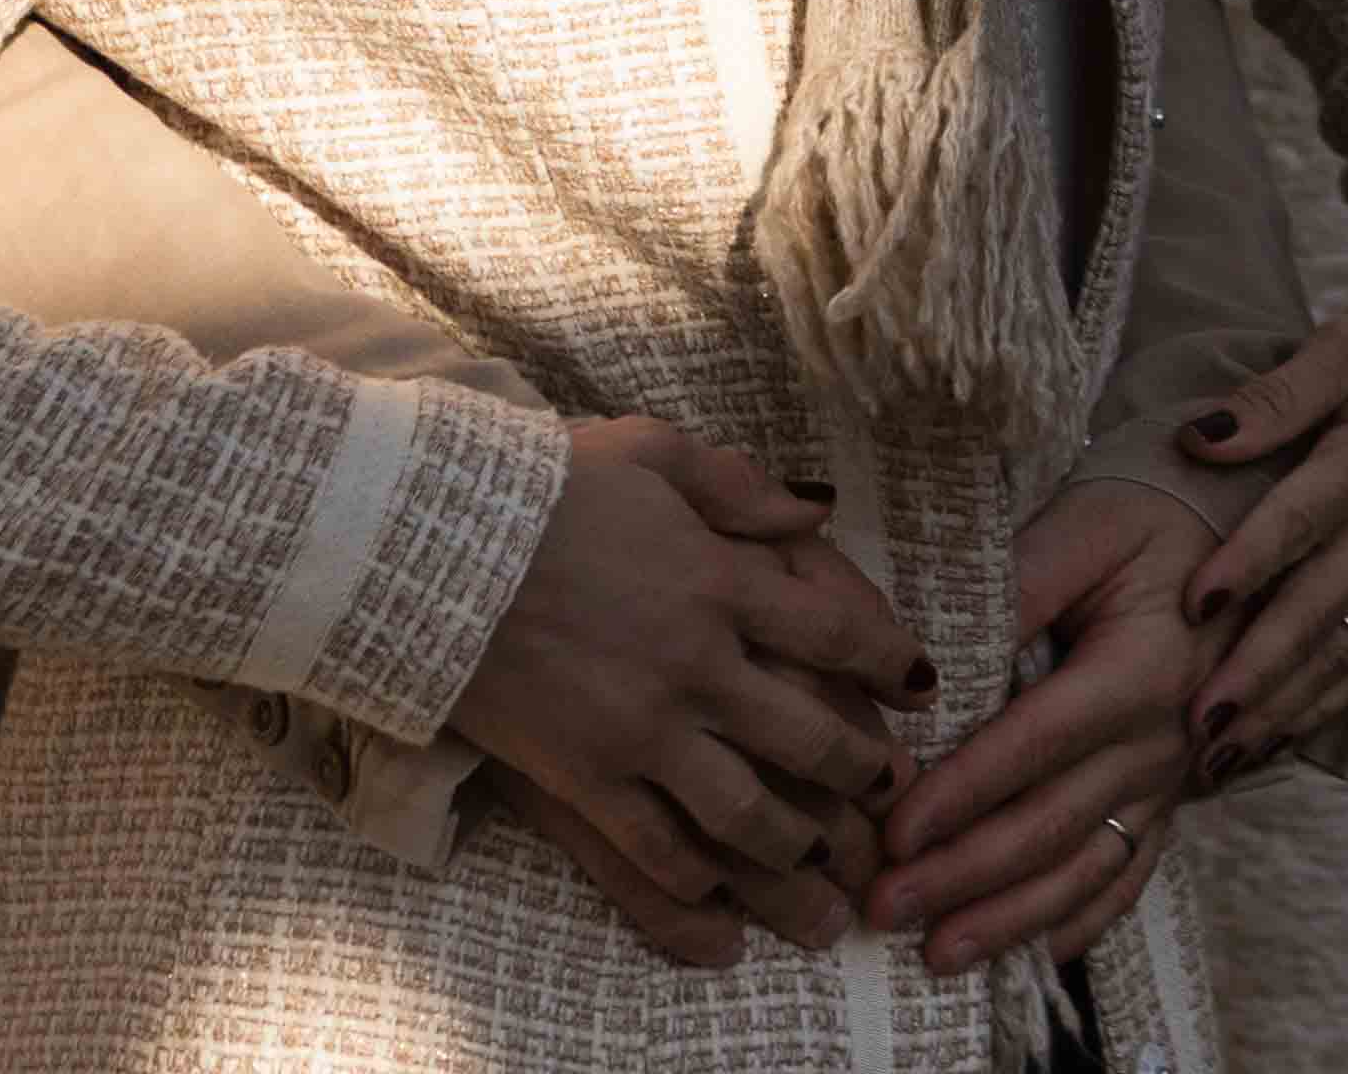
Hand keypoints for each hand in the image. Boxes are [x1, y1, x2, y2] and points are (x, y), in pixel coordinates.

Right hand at [445, 420, 924, 960]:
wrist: (426, 542)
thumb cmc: (539, 484)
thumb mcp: (650, 452)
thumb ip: (738, 486)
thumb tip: (814, 513)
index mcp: (720, 580)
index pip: (837, 632)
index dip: (891, 662)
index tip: (921, 684)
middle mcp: (698, 664)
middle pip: (810, 737)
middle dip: (862, 771)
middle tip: (889, 790)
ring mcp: (642, 730)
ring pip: (748, 812)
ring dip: (798, 847)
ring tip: (824, 866)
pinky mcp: (584, 780)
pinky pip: (658, 849)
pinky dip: (700, 880)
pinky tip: (724, 895)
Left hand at [866, 479, 1207, 969]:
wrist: (1247, 526)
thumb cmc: (1154, 514)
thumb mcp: (1088, 526)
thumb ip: (1020, 585)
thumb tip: (939, 657)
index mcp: (1143, 666)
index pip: (1037, 743)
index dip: (964, 792)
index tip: (894, 831)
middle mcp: (1168, 734)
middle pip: (1053, 823)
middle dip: (964, 874)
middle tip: (884, 906)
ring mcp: (1176, 773)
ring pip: (1088, 865)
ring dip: (1011, 916)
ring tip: (939, 953)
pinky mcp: (1177, 792)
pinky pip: (1133, 871)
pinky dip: (1084, 919)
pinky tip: (1037, 953)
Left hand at [1172, 305, 1347, 774]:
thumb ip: (1277, 397)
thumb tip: (1199, 437)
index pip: (1297, 523)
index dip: (1247, 565)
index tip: (1195, 606)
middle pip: (1313, 611)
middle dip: (1255, 673)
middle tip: (1197, 724)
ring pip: (1338, 654)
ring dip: (1280, 708)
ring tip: (1220, 757)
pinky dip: (1325, 706)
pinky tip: (1275, 741)